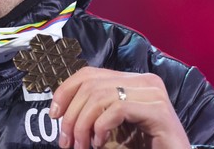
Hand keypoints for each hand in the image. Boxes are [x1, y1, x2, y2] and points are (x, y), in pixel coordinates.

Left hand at [49, 66, 189, 147]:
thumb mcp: (111, 126)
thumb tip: (59, 108)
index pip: (89, 73)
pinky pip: (117, 110)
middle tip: (66, 141)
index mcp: (132, 80)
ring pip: (100, 97)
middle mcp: (144, 80)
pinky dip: (101, 127)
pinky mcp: (159, 110)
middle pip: (91, 85)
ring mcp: (153, 93)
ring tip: (81, 146)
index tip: (54, 114)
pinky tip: (100, 143)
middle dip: (72, 115)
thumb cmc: (143, 147)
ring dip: (83, 125)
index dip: (66, 91)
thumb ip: (93, 111)